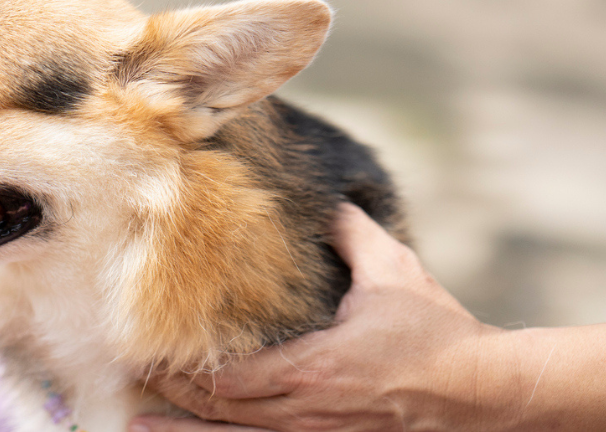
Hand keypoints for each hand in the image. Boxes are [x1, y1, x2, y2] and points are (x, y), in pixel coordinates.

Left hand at [130, 203, 524, 431]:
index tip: (146, 349)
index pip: (231, 375)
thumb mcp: (393, 270)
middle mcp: (307, 410)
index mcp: (315, 366)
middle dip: (171, 392)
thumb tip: (325, 201)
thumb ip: (351, 233)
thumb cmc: (435, 331)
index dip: (183, 367)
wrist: (481, 391)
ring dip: (184, 431)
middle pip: (222, 409)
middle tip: (129, 372)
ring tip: (135, 424)